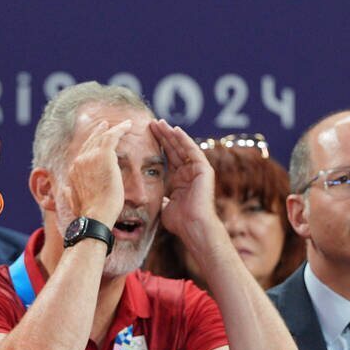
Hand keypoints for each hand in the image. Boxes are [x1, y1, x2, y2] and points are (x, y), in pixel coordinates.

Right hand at [58, 119, 131, 226]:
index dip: (89, 145)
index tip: (96, 140)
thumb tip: (65, 189)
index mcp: (73, 171)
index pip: (82, 153)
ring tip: (122, 125)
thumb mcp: (73, 203)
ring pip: (102, 137)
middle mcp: (79, 161)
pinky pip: (112, 136)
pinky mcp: (103, 156)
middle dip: (97, 132)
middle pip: (90, 142)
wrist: (95, 216)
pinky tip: (128, 125)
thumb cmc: (89, 214)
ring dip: (112, 129)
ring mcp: (90, 157)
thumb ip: (69, 193)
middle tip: (104, 125)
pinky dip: (120, 129)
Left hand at [148, 119, 217, 239]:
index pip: (168, 158)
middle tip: (151, 123)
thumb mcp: (164, 205)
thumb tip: (151, 198)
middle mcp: (189, 172)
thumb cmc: (179, 221)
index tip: (146, 136)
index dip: (158, 146)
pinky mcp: (204, 169)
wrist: (193, 227)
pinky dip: (184, 140)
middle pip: (174, 149)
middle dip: (163, 136)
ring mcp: (197, 170)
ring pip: (182, 147)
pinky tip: (175, 130)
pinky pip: (193, 151)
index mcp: (180, 180)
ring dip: (171, 134)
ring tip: (160, 123)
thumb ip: (160, 198)